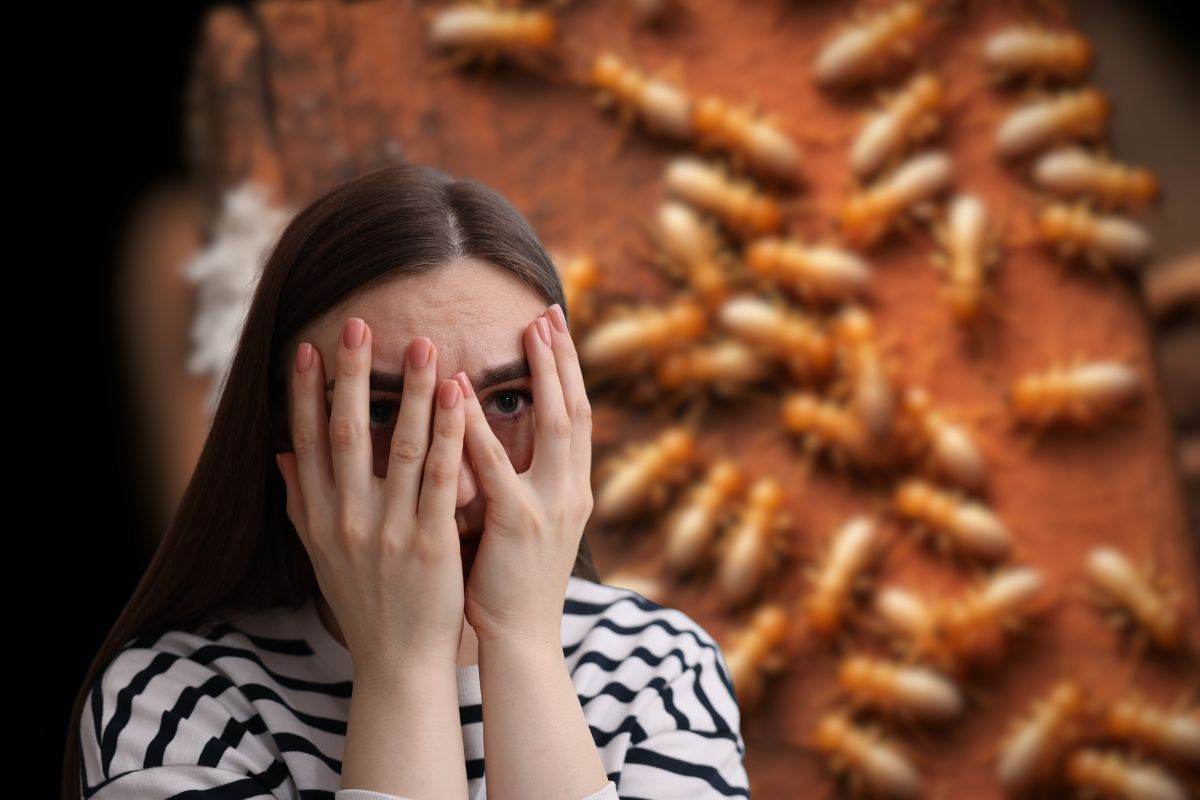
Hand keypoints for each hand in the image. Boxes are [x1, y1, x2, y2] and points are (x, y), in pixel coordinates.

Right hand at [276, 318, 466, 674]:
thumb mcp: (321, 554)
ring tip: (422, 345)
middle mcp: (348, 520)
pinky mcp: (431, 543)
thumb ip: (300, 502)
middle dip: (351, 378)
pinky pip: (442, 480)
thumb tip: (281, 455)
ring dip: (411, 393)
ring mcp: (390, 531)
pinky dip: (450, 435)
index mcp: (320, 518)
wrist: (399, 661)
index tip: (303, 348)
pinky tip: (459, 398)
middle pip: (348, 435)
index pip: (307, 443)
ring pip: (401, 448)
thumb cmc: (364, 602)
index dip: (303, 395)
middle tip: (357, 325)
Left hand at [458, 303, 593, 644]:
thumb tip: (498, 446)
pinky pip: (497, 463)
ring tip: (528, 329)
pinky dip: (480, 423)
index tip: (556, 328)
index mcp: (573, 491)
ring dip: (543, 372)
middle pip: (577, 408)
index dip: (569, 372)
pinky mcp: (520, 523)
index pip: (577, 418)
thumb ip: (518, 484)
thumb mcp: (526, 528)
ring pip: (557, 423)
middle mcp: (572, 491)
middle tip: (550, 311)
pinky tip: (461, 389)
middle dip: (565, 358)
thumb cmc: (512, 586)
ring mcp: (552, 506)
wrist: (522, 644)